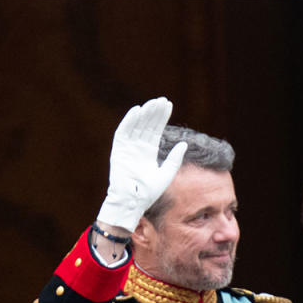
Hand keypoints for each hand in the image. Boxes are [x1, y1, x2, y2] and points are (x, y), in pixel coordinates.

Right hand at [96, 97, 187, 231]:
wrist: (133, 202)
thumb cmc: (149, 192)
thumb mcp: (166, 174)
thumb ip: (174, 159)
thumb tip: (184, 143)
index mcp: (148, 153)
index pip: (156, 130)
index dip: (161, 118)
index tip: (169, 105)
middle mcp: (138, 148)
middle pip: (147, 126)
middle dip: (155, 113)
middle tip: (163, 101)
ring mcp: (128, 148)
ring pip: (136, 126)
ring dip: (144, 114)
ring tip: (153, 103)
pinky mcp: (118, 150)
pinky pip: (123, 132)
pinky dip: (128, 121)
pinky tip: (137, 111)